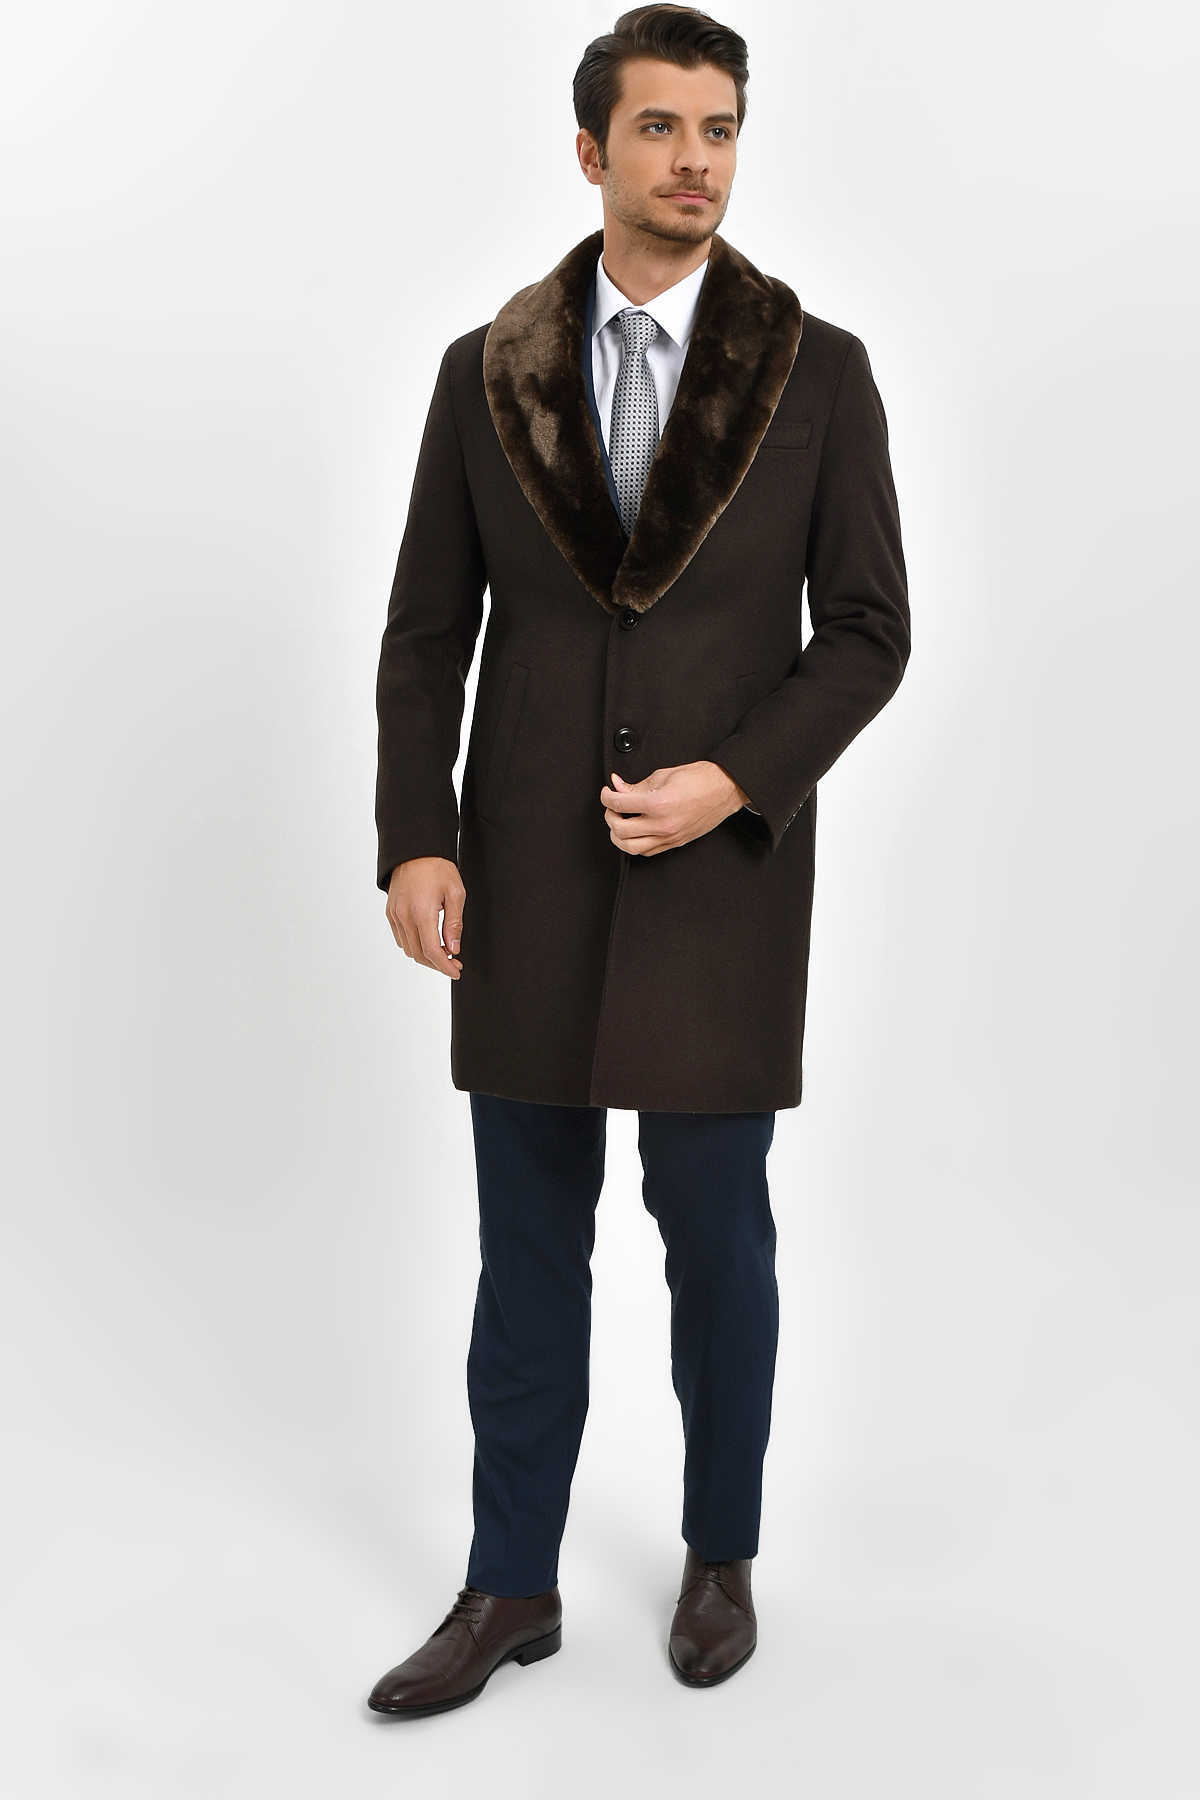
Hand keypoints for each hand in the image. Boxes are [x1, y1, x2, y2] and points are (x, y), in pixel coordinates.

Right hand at [385, 857, 464, 977]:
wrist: (415, 850)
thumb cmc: (437, 868)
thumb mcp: (455, 894)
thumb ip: (454, 924)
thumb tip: (453, 948)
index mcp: (422, 913)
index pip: (432, 952)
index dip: (445, 967)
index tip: (456, 971)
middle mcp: (404, 917)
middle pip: (419, 955)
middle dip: (437, 964)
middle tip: (454, 963)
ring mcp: (395, 915)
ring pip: (408, 949)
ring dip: (425, 956)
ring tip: (443, 953)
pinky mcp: (391, 912)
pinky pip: (400, 938)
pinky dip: (414, 945)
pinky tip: (427, 941)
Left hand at [600, 762, 747, 856]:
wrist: (724, 788)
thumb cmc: (699, 778)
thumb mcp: (663, 775)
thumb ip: (636, 785)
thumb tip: (618, 787)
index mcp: (658, 803)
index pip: (618, 804)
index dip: (606, 796)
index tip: (607, 792)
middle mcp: (662, 824)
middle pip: (619, 830)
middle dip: (609, 817)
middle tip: (612, 807)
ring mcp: (669, 837)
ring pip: (630, 847)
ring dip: (618, 836)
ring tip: (620, 822)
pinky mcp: (675, 843)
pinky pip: (647, 851)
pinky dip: (635, 844)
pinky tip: (635, 832)